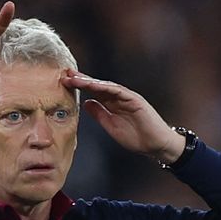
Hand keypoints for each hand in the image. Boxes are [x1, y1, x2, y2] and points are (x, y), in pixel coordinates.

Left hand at [61, 71, 184, 162]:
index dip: (80, 87)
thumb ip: (99, 114)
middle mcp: (119, 98)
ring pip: (106, 86)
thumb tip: (86, 103)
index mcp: (112, 104)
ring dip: (90, 82)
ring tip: (76, 79)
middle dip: (81, 80)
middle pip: (97, 86)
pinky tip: (94, 85)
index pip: (94, 92)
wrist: (156, 145)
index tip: (64, 83)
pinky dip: (106, 87)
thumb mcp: (111, 126)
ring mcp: (127, 98)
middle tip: (65, 74)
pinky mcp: (135, 100)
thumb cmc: (137, 137)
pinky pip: (119, 92)